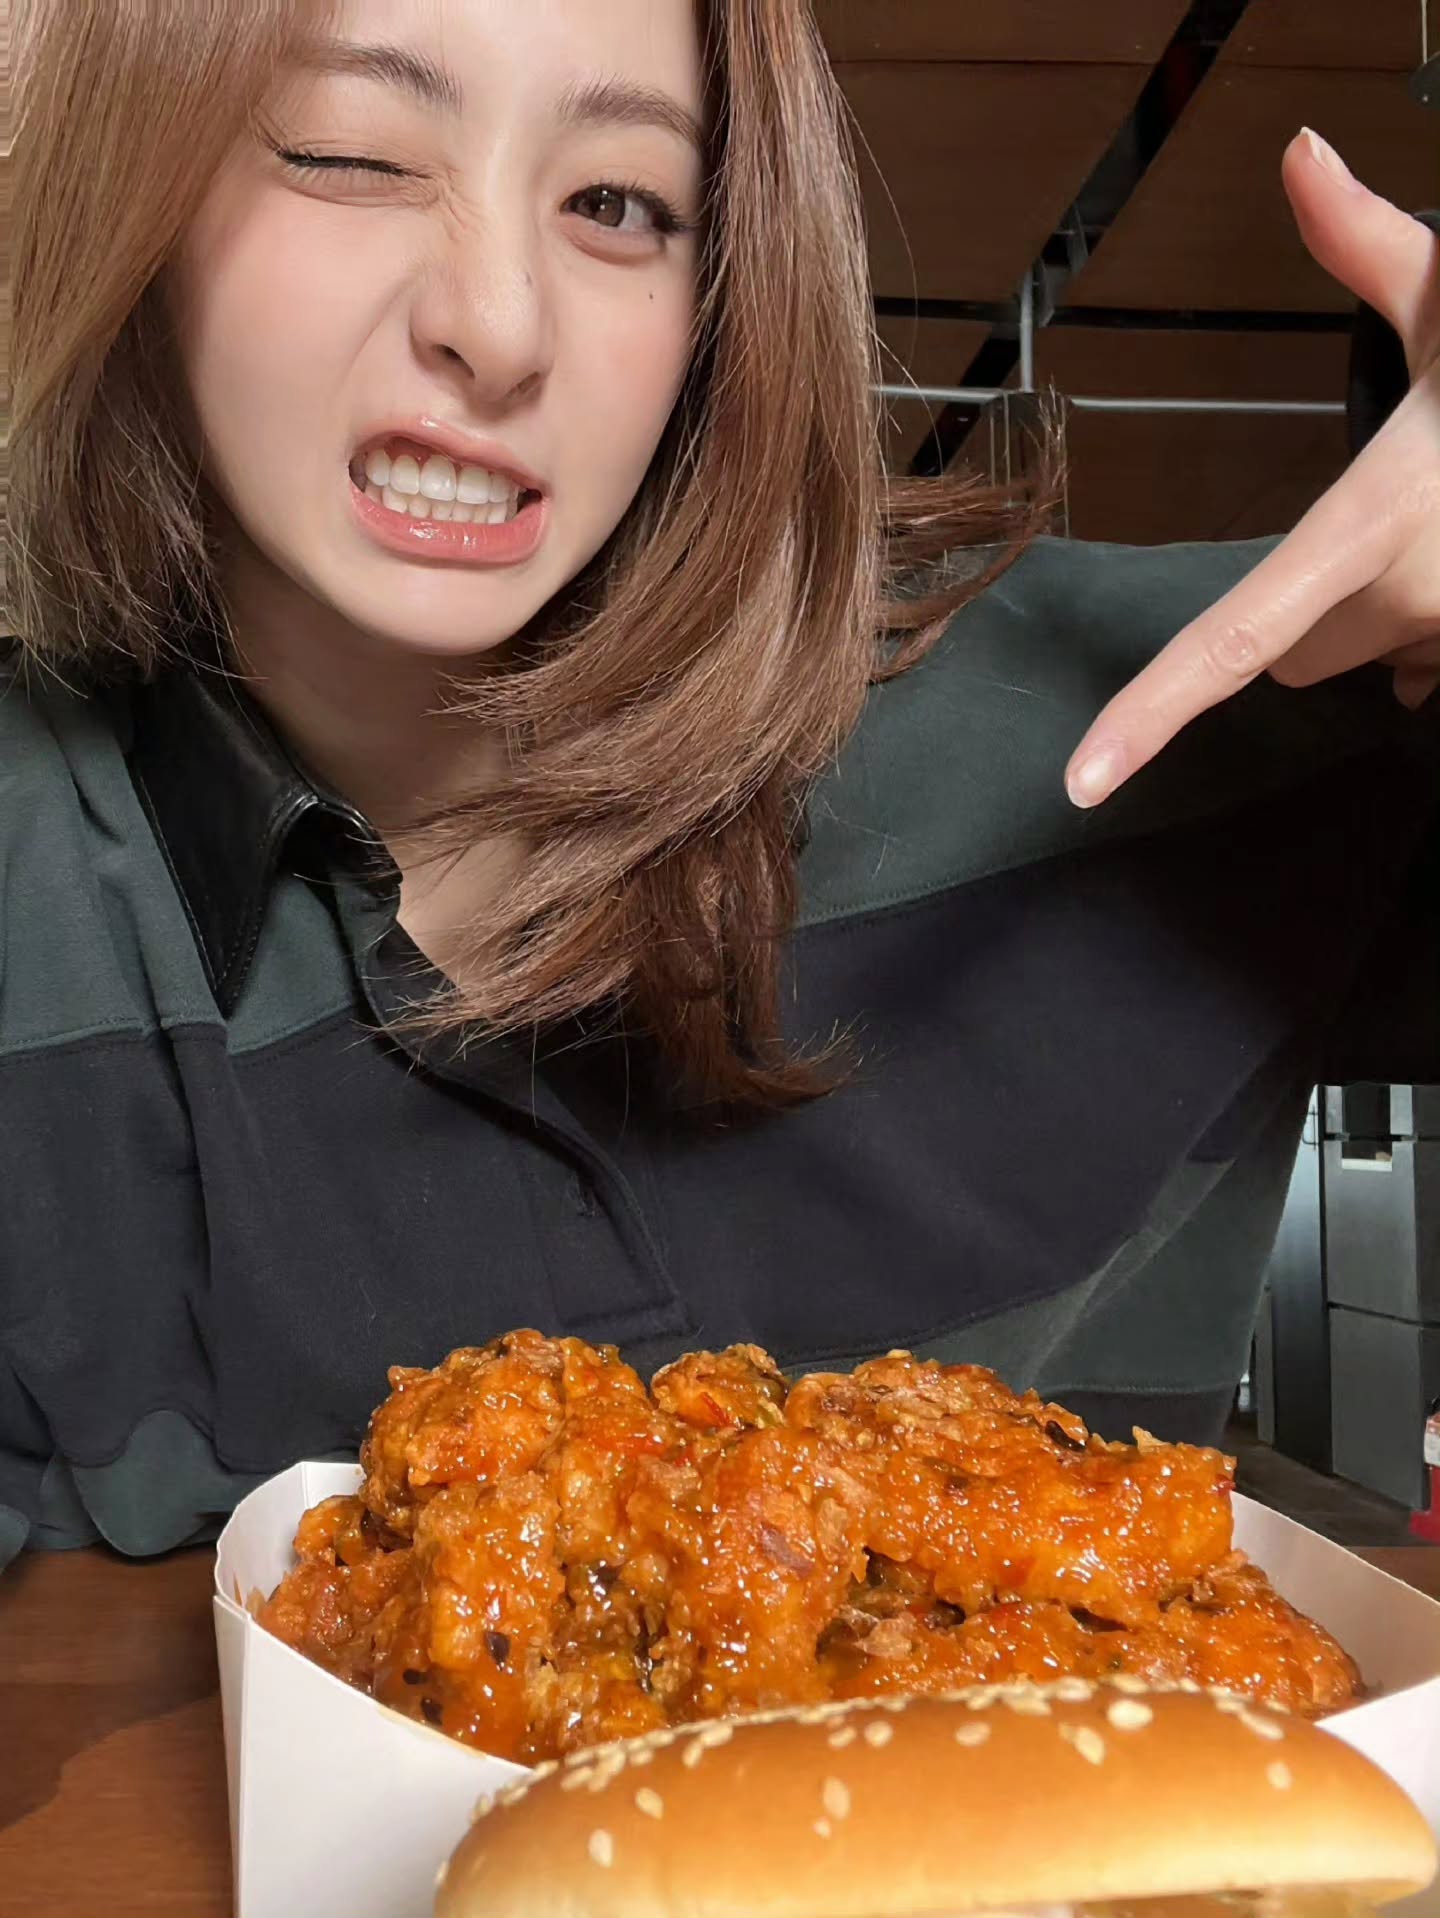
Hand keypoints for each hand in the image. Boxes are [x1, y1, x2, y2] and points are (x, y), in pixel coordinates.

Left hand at [1065, 129, 1439, 808]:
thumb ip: (1371, 245)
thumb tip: (1301, 151)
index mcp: (1374, 523)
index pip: (1235, 638)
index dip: (1151, 713)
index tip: (1083, 780)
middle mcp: (1408, 601)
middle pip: (1288, 654)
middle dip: (1307, 606)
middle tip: (1379, 513)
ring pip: (1356, 657)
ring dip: (1366, 616)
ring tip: (1427, 531)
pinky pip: (1417, 670)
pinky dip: (1417, 632)